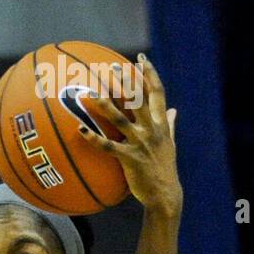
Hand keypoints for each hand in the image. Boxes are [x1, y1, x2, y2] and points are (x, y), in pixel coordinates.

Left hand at [80, 54, 181, 215]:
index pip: (157, 92)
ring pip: (120, 119)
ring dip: (105, 105)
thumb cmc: (165, 169)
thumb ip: (170, 125)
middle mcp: (152, 129)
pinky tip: (80, 130)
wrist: (165, 195)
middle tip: (111, 67)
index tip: (141, 59)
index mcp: (162, 123)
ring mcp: (141, 143)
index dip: (149, 74)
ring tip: (91, 93)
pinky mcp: (130, 159)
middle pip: (138, 99)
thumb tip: (173, 110)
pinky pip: (108, 147)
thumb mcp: (171, 143)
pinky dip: (93, 139)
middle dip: (126, 81)